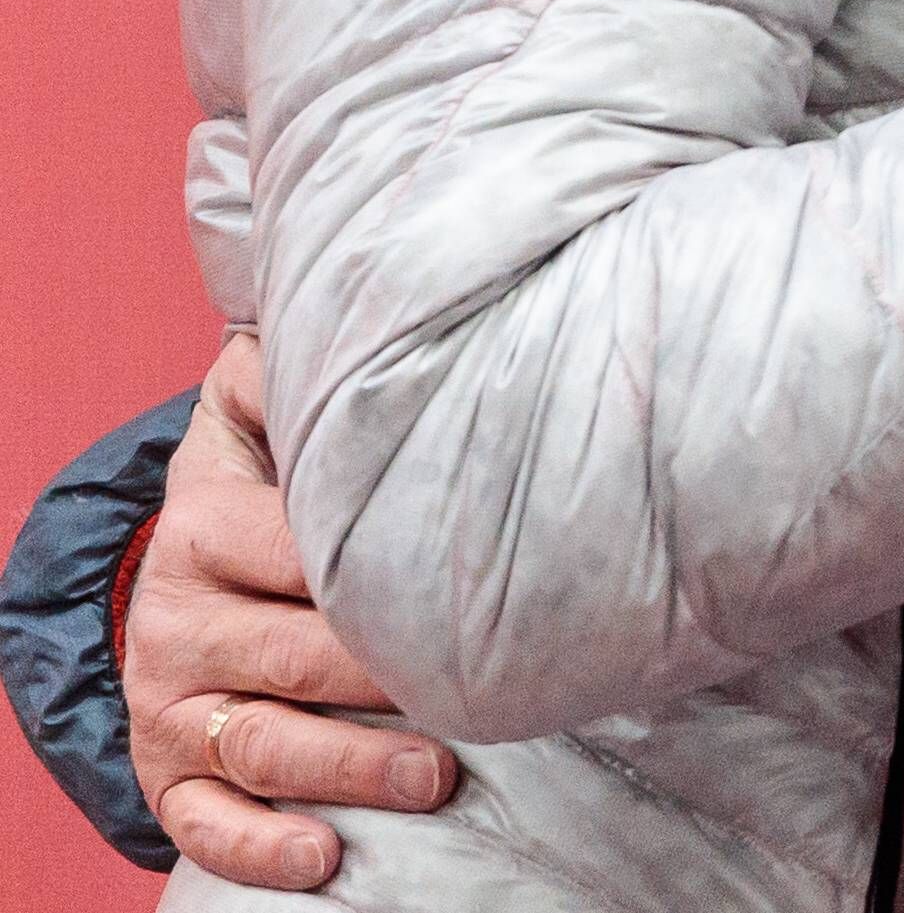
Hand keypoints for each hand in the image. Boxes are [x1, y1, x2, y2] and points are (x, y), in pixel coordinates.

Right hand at [128, 332, 455, 885]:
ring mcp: (171, 700)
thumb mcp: (264, 405)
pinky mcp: (167, 768)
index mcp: (208, 525)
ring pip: (261, 745)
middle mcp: (178, 616)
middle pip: (293, 658)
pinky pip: (202, 823)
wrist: (186, 553)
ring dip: (349, 769)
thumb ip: (296, 363)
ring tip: (436, 779)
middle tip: (481, 699)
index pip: (303, 552)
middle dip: (386, 683)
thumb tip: (364, 301)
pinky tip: (323, 860)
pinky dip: (258, 846)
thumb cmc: (268, 476)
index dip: (383, 568)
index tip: (465, 578)